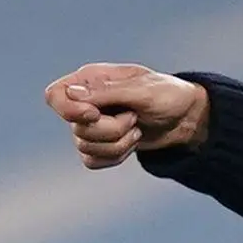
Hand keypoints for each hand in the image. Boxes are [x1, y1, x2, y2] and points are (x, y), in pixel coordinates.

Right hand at [44, 63, 210, 168]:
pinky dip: (115, 157)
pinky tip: (133, 144)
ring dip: (118, 144)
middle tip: (134, 118)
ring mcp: (93, 125)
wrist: (188, 118)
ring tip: (137, 129)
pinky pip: (92, 161)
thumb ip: (107, 93)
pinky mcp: (102, 145)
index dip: (68, 110)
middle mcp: (86, 102)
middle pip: (76, 128)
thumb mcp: (142, 90)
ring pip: (84, 148)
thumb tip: (71, 94)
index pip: (54, 96)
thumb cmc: (168, 95)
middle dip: (110, 130)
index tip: (95, 114)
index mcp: (90, 80)